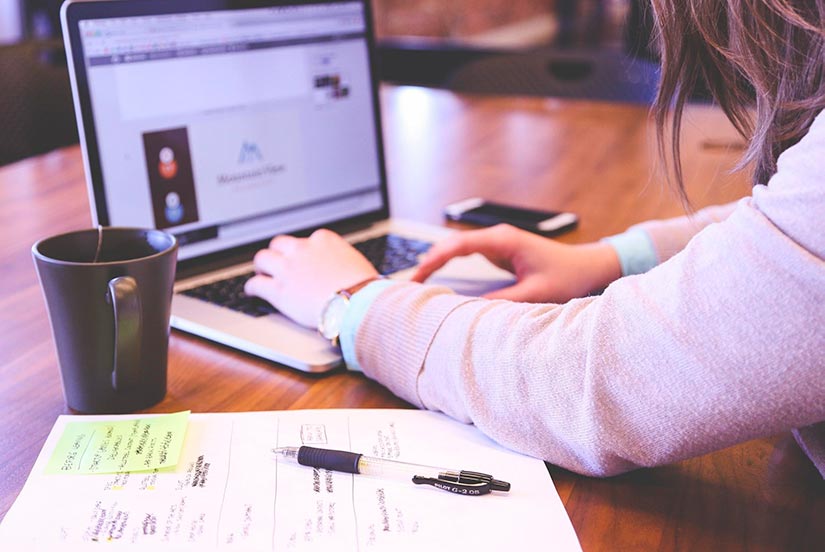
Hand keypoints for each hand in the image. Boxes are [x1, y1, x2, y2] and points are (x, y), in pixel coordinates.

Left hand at [244, 229, 377, 327]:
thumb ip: (341, 260)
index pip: (306, 240)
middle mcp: (302, 249)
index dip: (302, 251)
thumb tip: (343, 268)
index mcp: (323, 240)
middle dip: (277, 253)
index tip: (302, 259)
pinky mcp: (279, 290)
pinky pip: (256, 284)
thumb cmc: (364, 287)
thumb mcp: (356, 262)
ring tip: (261, 273)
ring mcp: (288, 269)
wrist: (357, 304)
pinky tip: (252, 292)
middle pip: (279, 244)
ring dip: (261, 266)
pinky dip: (252, 287)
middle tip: (277, 263)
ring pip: (263, 258)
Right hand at [412, 224, 621, 302]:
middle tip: (409, 284)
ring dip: (437, 263)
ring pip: (457, 249)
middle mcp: (497, 238)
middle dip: (429, 261)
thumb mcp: (535, 293)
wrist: (588, 266)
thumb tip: (470, 311)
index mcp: (504, 240)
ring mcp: (497, 243)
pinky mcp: (499, 252)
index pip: (458, 245)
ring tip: (417, 283)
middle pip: (452, 245)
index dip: (434, 260)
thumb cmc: (568, 276)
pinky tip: (437, 278)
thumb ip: (503, 301)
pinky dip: (449, 266)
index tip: (417, 276)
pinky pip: (467, 256)